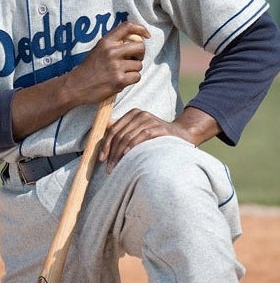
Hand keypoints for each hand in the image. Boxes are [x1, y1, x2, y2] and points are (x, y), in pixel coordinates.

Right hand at [65, 21, 149, 105]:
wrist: (76, 86)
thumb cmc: (88, 69)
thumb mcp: (98, 50)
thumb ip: (113, 45)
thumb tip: (134, 43)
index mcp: (106, 42)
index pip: (127, 27)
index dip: (140, 29)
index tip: (146, 35)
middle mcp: (112, 52)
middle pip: (140, 47)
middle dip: (141, 54)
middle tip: (134, 59)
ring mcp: (116, 66)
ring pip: (139, 65)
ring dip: (134, 70)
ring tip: (121, 73)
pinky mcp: (119, 80)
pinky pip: (137, 77)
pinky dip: (131, 80)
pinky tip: (121, 80)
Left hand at [98, 106, 221, 173]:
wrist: (181, 135)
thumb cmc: (156, 135)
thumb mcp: (138, 129)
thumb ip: (123, 130)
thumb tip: (102, 131)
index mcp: (132, 113)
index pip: (113, 129)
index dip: (105, 144)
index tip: (101, 158)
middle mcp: (140, 114)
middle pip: (118, 134)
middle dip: (111, 152)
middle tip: (108, 168)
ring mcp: (149, 120)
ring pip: (127, 138)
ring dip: (119, 155)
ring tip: (116, 168)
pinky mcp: (158, 128)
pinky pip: (140, 139)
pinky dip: (131, 149)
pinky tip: (127, 158)